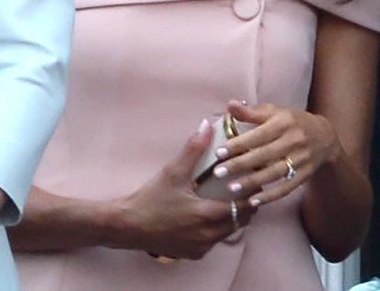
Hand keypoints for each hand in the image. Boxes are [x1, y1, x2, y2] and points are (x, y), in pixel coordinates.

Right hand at [113, 119, 255, 259]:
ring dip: (232, 219)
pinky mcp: (190, 254)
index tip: (253, 181)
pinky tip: (212, 216)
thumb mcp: (174, 171)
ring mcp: (198, 248)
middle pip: (238, 222)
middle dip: (245, 207)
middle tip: (246, 189)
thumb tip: (208, 125)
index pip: (241, 208)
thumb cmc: (150, 199)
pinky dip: (218, 230)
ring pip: (227, 233)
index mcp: (205, 216)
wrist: (126, 226)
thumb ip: (194, 148)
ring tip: (232, 200)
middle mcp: (205, 236)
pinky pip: (213, 242)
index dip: (251, 196)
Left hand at [208, 100, 340, 207]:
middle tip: (218, 173)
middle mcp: (294, 140)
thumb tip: (230, 105)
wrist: (325, 136)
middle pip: (264, 155)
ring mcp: (301, 159)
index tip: (219, 152)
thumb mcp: (275, 112)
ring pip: (274, 173)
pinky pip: (286, 188)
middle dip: (240, 165)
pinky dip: (270, 196)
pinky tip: (253, 202)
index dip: (239, 144)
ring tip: (231, 189)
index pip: (259, 134)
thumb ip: (252, 111)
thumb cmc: (293, 122)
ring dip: (252, 182)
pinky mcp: (305, 174)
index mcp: (284, 122)